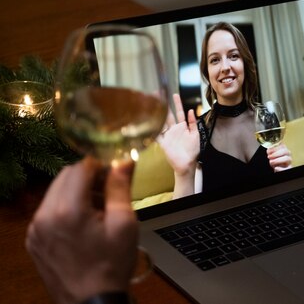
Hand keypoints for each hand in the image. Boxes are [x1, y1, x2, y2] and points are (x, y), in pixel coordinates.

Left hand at [25, 157, 136, 303]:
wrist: (91, 302)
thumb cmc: (112, 264)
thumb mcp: (125, 224)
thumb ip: (120, 188)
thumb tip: (123, 161)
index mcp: (69, 210)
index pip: (81, 167)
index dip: (101, 165)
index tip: (116, 173)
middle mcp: (44, 215)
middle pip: (65, 176)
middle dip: (88, 176)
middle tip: (109, 191)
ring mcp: (35, 228)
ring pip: (55, 191)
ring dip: (76, 190)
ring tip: (97, 208)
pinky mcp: (32, 239)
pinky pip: (48, 209)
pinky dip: (65, 207)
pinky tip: (83, 223)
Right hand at [157, 93, 199, 196]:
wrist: (187, 163)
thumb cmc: (193, 150)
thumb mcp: (196, 135)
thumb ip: (193, 123)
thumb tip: (191, 110)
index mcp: (182, 127)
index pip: (179, 112)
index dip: (177, 103)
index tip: (174, 94)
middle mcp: (174, 129)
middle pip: (168, 115)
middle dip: (164, 105)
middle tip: (158, 95)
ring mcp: (168, 135)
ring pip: (161, 122)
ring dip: (157, 114)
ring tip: (151, 105)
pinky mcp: (163, 143)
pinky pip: (157, 135)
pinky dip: (152, 130)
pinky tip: (147, 123)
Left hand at [267, 142, 291, 171]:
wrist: (276, 168)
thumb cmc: (275, 161)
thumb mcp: (272, 155)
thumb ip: (272, 151)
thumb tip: (269, 148)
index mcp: (284, 150)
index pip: (282, 146)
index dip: (274, 148)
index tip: (268, 151)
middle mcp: (288, 155)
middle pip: (285, 151)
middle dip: (276, 154)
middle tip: (269, 157)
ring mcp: (289, 162)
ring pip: (287, 159)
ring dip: (278, 160)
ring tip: (271, 162)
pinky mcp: (288, 168)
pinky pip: (287, 168)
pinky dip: (281, 168)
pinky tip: (276, 168)